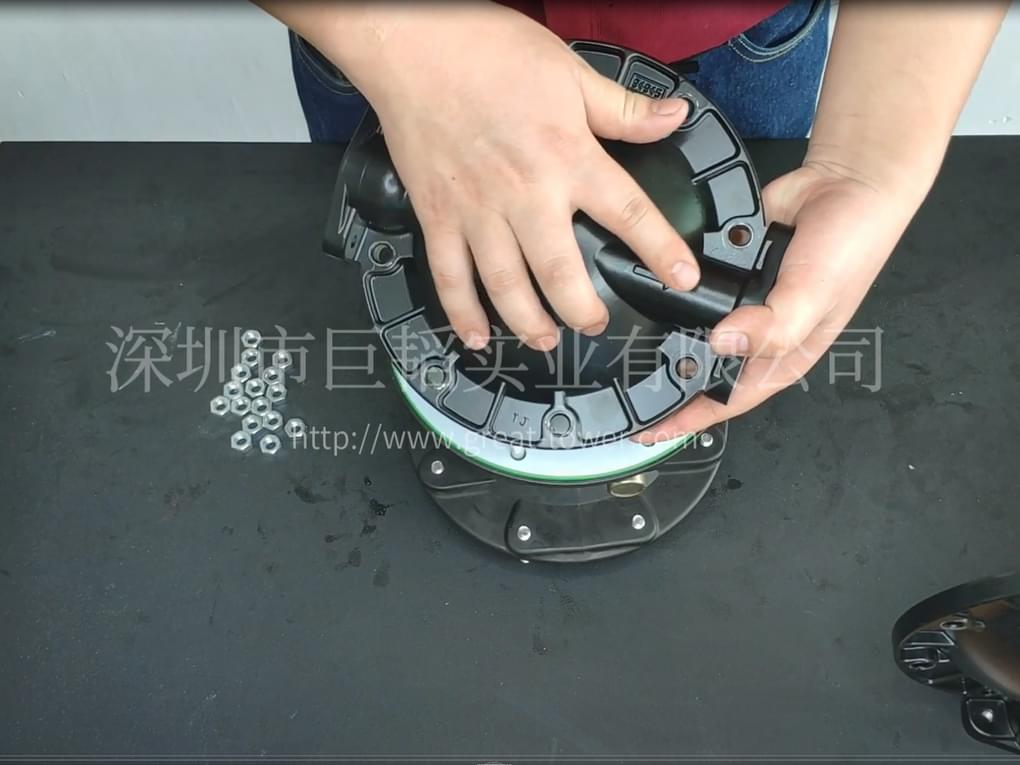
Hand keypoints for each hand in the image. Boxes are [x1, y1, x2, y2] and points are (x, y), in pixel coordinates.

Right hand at [341, 3, 699, 350]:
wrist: (412, 45)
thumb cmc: (485, 51)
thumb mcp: (569, 72)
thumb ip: (622, 108)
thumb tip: (672, 118)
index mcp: (567, 157)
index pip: (630, 215)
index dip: (662, 253)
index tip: (682, 280)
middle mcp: (526, 194)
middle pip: (563, 274)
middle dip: (584, 311)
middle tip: (595, 324)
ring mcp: (477, 211)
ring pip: (507, 287)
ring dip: (530, 323)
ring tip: (547, 340)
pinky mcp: (437, 216)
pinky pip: (449, 277)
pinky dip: (462, 313)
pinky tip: (476, 336)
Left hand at [636, 161, 919, 442]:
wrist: (847, 180)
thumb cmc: (850, 247)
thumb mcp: (815, 296)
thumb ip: (773, 326)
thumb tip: (721, 343)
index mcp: (781, 356)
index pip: (727, 398)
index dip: (689, 417)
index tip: (649, 430)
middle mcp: (756, 334)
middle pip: (704, 367)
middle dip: (668, 381)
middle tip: (623, 390)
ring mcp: (738, 302)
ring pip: (693, 327)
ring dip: (664, 335)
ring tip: (622, 348)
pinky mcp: (725, 269)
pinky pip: (692, 287)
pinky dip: (671, 290)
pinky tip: (642, 295)